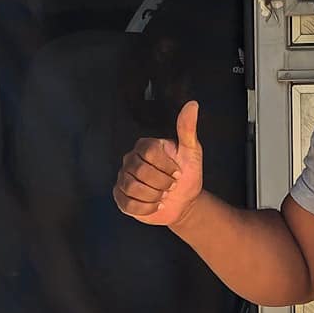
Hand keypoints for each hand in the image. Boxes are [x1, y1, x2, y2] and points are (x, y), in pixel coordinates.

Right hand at [114, 101, 203, 229]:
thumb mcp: (191, 152)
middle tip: (171, 186)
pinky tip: (155, 205)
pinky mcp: (121, 197)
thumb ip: (187, 129)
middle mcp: (130, 160)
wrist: (184, 202)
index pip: (149, 153)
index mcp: (146, 146)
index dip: (166, 166)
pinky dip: (146, 208)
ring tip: (163, 196)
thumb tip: (192, 104)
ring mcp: (123, 178)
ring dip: (154, 196)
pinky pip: (128, 204)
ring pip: (132, 188)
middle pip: (140, 171)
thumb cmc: (187, 175)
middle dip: (161, 183)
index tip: (178, 173)